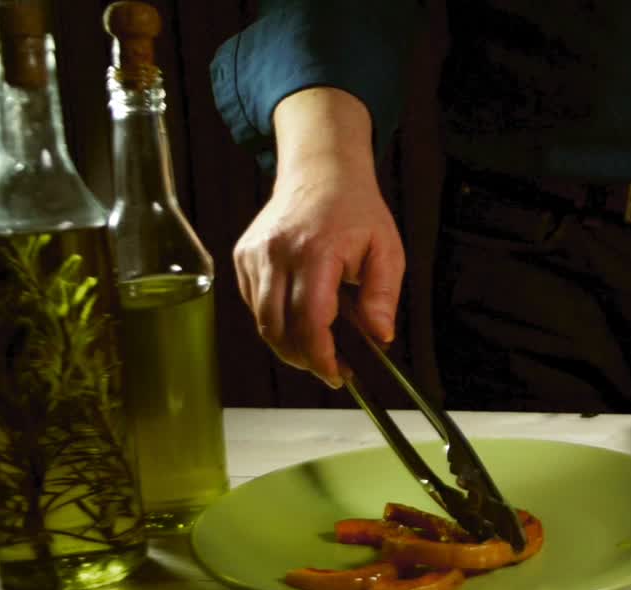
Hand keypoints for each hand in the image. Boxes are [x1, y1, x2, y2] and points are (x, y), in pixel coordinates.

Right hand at [232, 88, 404, 387]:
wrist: (321, 173)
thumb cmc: (357, 211)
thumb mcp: (387, 251)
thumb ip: (383, 296)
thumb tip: (379, 338)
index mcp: (316, 251)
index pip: (309, 319)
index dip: (320, 356)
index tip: (337, 375)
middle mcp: (277, 253)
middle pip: (278, 328)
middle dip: (305, 359)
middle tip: (332, 369)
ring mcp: (254, 255)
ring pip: (262, 322)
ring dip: (289, 345)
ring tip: (320, 349)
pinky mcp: (243, 257)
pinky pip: (255, 305)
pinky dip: (275, 322)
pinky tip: (300, 320)